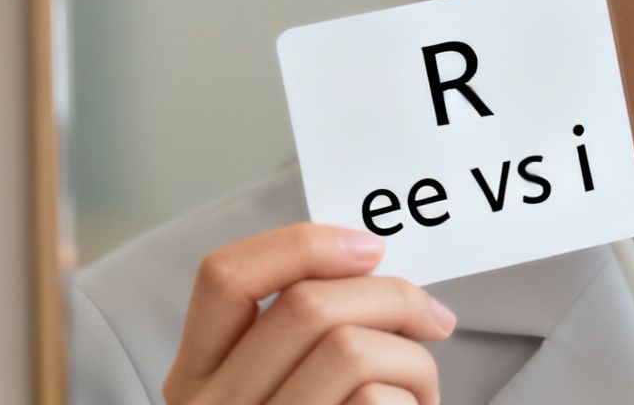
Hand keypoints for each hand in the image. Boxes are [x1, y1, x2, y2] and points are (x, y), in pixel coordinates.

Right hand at [163, 224, 454, 404]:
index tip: (371, 249)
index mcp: (198, 380)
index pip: (225, 278)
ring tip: (419, 389)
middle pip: (308, 305)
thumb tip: (368, 259)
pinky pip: (376, 403)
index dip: (304, 244)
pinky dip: (414, 402)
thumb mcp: (289, 385)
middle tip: (434, 319)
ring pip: (350, 349)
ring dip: (413, 359)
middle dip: (394, 297)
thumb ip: (304, 332)